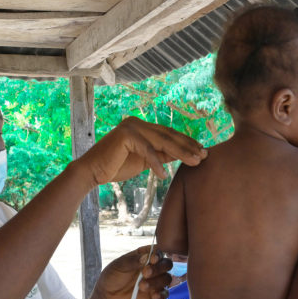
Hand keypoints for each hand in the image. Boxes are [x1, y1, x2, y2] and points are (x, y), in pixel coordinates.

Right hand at [77, 117, 207, 184]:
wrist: (93, 172)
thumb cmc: (116, 167)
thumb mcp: (144, 160)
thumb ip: (161, 154)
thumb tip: (182, 154)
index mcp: (142, 127)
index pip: (169, 134)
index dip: (186, 143)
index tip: (202, 152)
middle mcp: (137, 123)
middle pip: (168, 135)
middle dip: (188, 146)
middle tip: (204, 156)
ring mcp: (131, 127)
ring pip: (162, 141)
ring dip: (180, 152)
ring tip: (194, 162)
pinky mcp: (125, 135)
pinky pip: (147, 150)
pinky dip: (156, 163)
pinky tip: (164, 175)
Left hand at [93, 246, 172, 298]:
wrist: (108, 294)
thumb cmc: (114, 275)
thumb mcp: (119, 265)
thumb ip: (132, 261)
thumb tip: (146, 258)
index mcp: (146, 255)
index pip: (159, 251)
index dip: (158, 254)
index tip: (152, 260)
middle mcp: (154, 266)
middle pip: (167, 264)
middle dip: (159, 268)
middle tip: (145, 273)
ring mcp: (156, 281)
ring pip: (167, 279)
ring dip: (157, 282)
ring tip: (141, 286)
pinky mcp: (155, 294)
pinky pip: (165, 294)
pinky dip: (162, 294)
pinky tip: (154, 295)